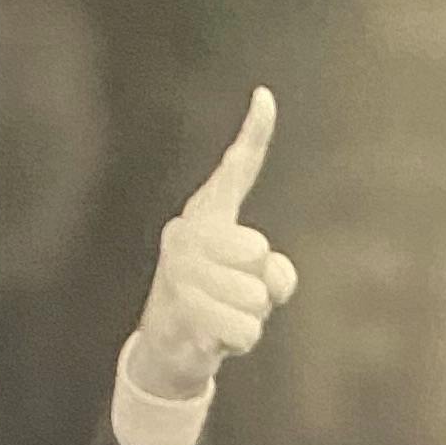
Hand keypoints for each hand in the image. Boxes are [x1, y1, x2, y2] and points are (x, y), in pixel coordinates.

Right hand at [127, 86, 297, 394]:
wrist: (170, 346)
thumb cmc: (217, 303)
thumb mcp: (253, 285)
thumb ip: (276, 275)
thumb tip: (272, 277)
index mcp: (207, 217)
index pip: (236, 172)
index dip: (254, 137)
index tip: (265, 98)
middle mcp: (187, 234)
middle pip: (258, 250)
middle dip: (260, 285)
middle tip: (234, 295)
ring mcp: (179, 272)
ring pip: (255, 298)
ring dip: (252, 318)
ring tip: (223, 316)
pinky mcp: (181, 313)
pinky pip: (244, 331)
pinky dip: (239, 342)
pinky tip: (213, 338)